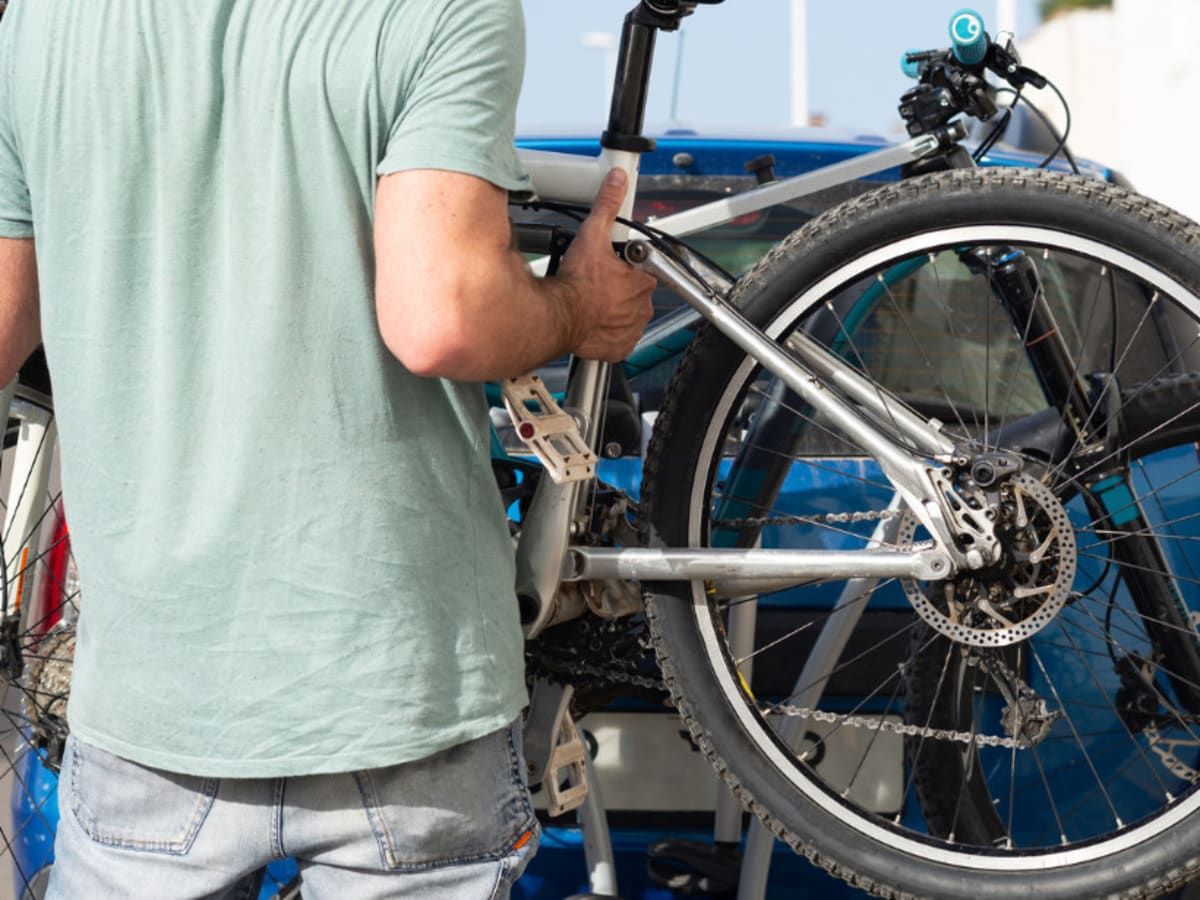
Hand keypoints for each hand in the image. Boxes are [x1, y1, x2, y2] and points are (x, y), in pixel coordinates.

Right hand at [556, 168, 656, 361]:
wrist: (560, 317)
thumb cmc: (576, 284)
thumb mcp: (592, 235)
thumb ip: (607, 205)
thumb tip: (618, 181)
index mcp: (643, 281)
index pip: (641, 269)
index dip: (623, 266)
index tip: (608, 267)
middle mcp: (642, 307)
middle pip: (633, 293)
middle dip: (617, 288)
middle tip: (595, 283)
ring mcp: (632, 329)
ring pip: (627, 315)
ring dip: (613, 310)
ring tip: (592, 302)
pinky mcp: (618, 347)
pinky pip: (618, 339)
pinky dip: (608, 332)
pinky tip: (594, 322)